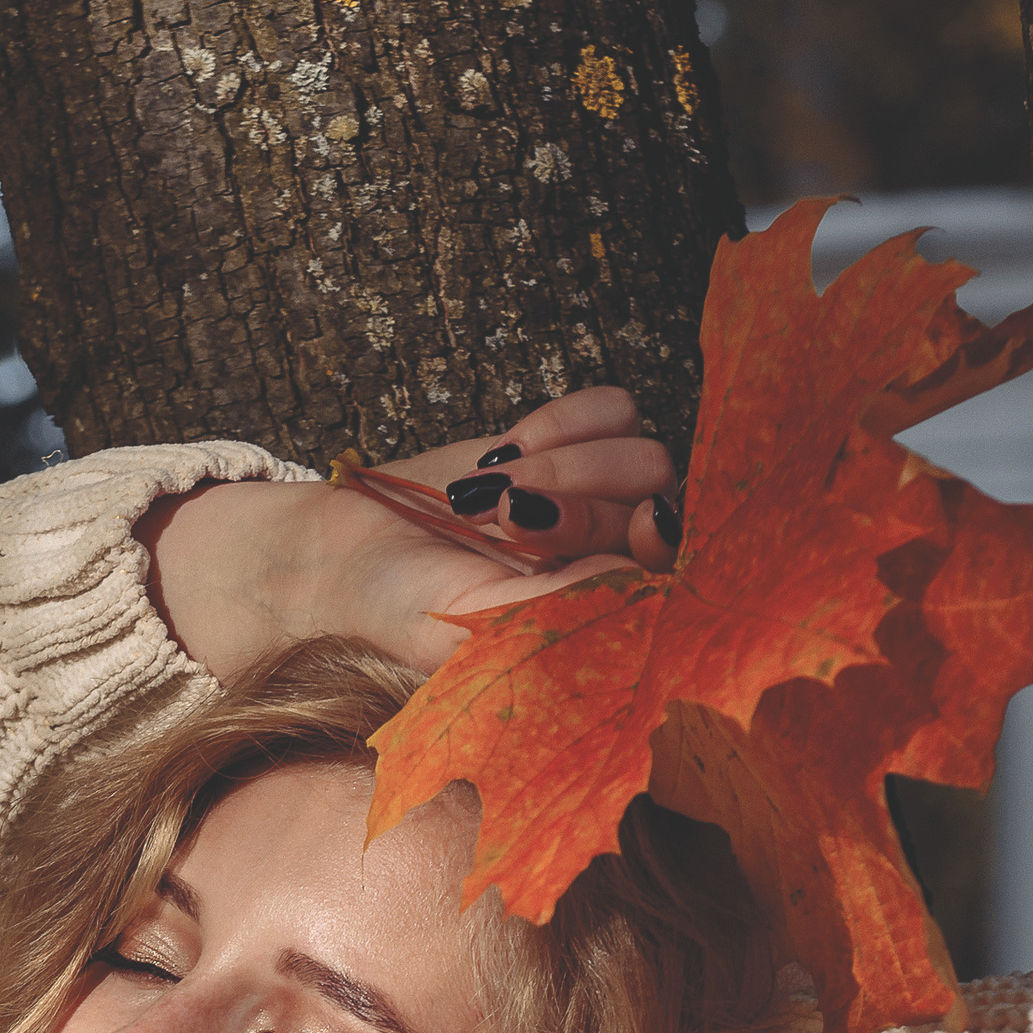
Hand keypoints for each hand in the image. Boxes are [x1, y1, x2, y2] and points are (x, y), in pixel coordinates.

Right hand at [145, 386, 677, 683]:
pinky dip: (568, 419)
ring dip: (569, 462)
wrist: (346, 556)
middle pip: (658, 500)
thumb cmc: (411, 612)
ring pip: (643, 450)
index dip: (671, 542)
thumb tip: (646, 580)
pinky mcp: (568, 442)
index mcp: (611, 616)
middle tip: (507, 521)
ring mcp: (597, 494)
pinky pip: (614, 406)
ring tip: (495, 489)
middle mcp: (614, 554)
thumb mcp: (484, 626)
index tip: (641, 528)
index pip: (687, 571)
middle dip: (580, 504)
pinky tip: (508, 447)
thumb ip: (567, 607)